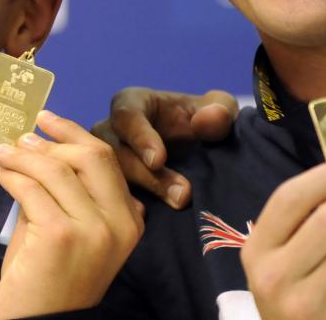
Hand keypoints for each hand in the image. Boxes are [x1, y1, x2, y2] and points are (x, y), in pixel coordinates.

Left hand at [0, 110, 143, 318]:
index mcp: (130, 220)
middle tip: (23, 135)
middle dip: (53, 139)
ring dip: (24, 155)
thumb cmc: (51, 279)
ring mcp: (92, 229)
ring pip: (57, 170)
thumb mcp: (70, 230)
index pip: (107, 160)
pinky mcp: (60, 235)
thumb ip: (63, 194)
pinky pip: (32, 189)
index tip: (48, 119)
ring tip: (4, 153)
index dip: (74, 134)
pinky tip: (1, 173)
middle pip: (90, 156)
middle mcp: (119, 222)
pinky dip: (13, 175)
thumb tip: (37, 148)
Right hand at [91, 87, 237, 207]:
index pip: (126, 116)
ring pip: (106, 179)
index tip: (159, 160)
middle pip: (114, 152)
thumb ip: (220, 109)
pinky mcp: (109, 188)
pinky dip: (126, 211)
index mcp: (131, 103)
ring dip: (139, 196)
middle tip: (182, 194)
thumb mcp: (219, 110)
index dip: (140, 137)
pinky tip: (145, 222)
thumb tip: (205, 121)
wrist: (199, 153)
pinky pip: (107, 200)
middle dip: (146, 175)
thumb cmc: (204, 123)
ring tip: (171, 208)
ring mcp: (105, 162)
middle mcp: (110, 131)